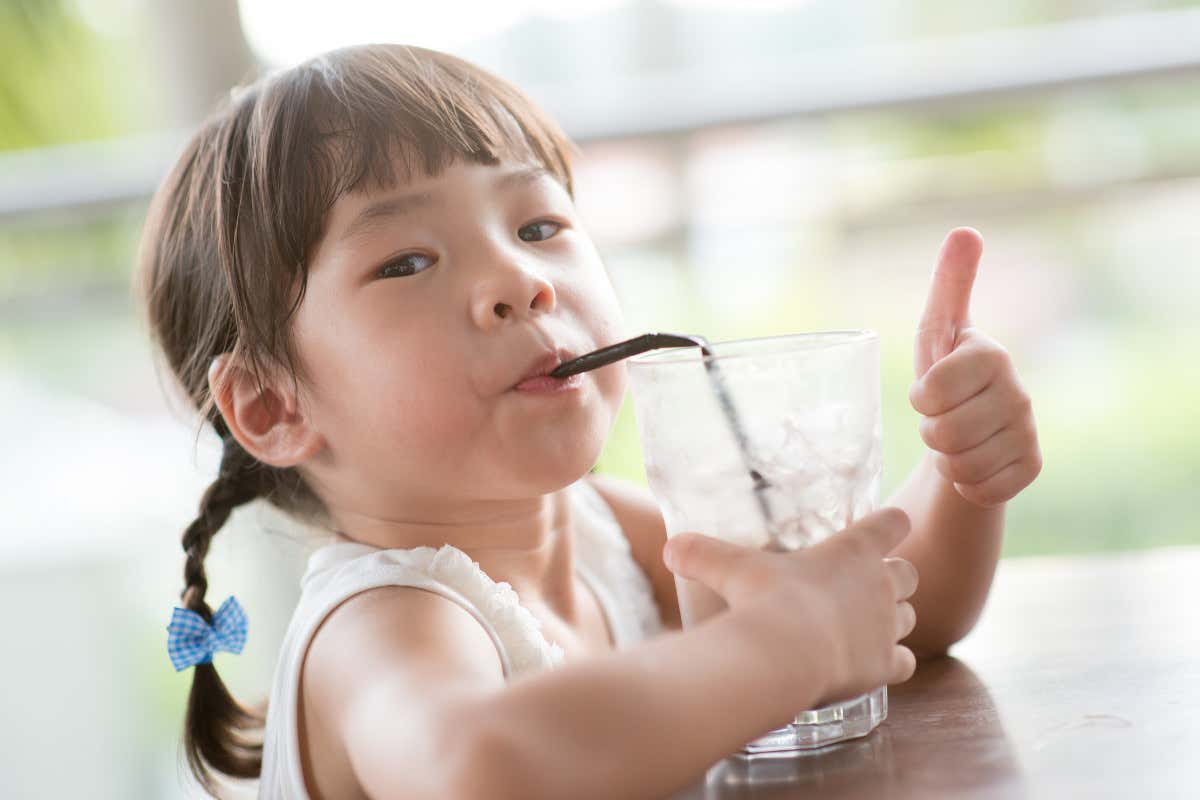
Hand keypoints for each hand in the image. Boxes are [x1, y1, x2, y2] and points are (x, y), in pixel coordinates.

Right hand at [663, 508, 918, 707]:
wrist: (784, 654)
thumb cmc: (764, 600)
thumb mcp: (730, 568)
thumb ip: (702, 554)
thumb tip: (671, 547)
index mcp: (852, 551)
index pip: (892, 523)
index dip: (892, 523)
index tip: (890, 523)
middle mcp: (880, 585)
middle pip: (909, 573)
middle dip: (895, 577)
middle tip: (868, 585)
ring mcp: (887, 627)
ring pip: (911, 617)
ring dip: (896, 619)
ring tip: (869, 626)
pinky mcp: (886, 665)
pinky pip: (906, 662)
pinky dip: (895, 663)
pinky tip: (876, 665)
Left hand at [910, 228, 1042, 507]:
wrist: (967, 428)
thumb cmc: (945, 373)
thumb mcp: (937, 330)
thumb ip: (949, 283)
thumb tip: (966, 231)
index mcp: (991, 355)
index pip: (932, 391)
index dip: (920, 398)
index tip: (928, 391)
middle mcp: (1018, 391)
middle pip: (944, 433)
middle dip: (930, 431)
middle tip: (939, 420)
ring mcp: (1028, 430)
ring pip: (960, 465)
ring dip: (945, 458)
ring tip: (953, 440)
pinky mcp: (1031, 466)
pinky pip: (980, 489)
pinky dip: (966, 483)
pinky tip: (973, 462)